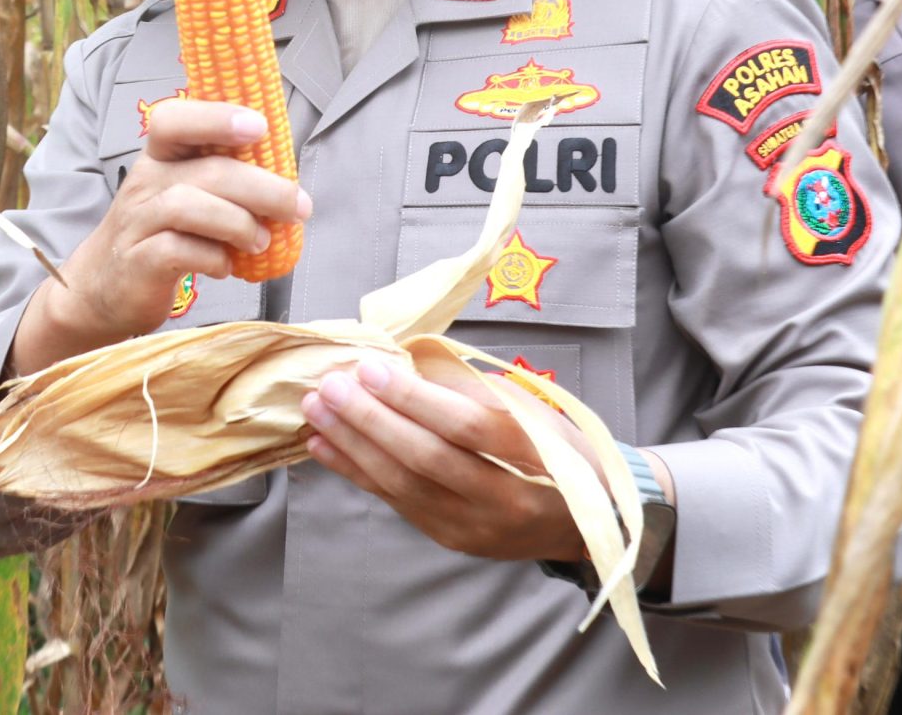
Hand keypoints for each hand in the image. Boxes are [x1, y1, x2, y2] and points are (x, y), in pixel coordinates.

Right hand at [10, 99, 310, 373]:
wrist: (103, 287)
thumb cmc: (159, 233)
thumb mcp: (184, 195)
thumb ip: (223, 181)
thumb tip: (288, 185)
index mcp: (160, 157)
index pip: (173, 120)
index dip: (215, 117)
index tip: (259, 126)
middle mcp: (145, 182)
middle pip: (206, 171)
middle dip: (261, 187)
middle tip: (299, 206)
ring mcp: (139, 222)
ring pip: (190, 206)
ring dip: (238, 223)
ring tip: (262, 241)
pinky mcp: (139, 261)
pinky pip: (179, 251)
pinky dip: (214, 258)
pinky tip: (228, 266)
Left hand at [301, 355, 586, 562]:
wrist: (584, 521)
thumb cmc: (557, 448)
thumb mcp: (533, 408)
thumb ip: (473, 390)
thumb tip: (405, 362)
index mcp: (536, 457)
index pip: (467, 427)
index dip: (416, 399)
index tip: (373, 367)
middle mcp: (505, 499)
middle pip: (427, 459)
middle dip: (371, 421)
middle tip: (330, 386)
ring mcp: (475, 526)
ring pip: (404, 486)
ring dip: (354, 446)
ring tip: (317, 411)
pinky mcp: (451, 539)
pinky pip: (397, 503)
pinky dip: (358, 473)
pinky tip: (326, 447)